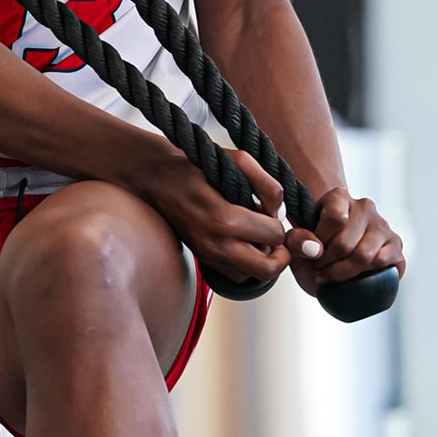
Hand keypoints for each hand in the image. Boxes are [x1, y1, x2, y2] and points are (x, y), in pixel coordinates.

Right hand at [144, 148, 291, 287]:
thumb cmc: (196, 167)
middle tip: (275, 236)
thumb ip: (266, 182)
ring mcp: (208, 256)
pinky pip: (236, 275)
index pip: (275, 234)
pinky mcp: (203, 260)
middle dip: (280, 252)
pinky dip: (246, 264)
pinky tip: (242, 242)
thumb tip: (280, 211)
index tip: (269, 209)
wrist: (157, 179)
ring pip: (253, 276)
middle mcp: (216, 244)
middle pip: (268, 269)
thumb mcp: (236, 160)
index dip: (279, 221)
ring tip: (256, 236)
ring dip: (262, 258)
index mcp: (225, 219)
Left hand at [285, 188, 405, 297]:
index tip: (311, 253)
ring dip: (343, 273)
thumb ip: (297, 240)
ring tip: (332, 276)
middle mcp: (365, 206)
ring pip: (364, 256)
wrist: (334, 254)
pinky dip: (366, 275)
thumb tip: (315, 250)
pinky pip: (383, 263)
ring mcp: (383, 225)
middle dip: (328, 264)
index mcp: (339, 197)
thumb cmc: (314, 245)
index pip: (334, 219)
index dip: (319, 242)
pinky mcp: (396, 244)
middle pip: (345, 242)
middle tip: (319, 270)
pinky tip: (353, 278)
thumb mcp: (297, 242)